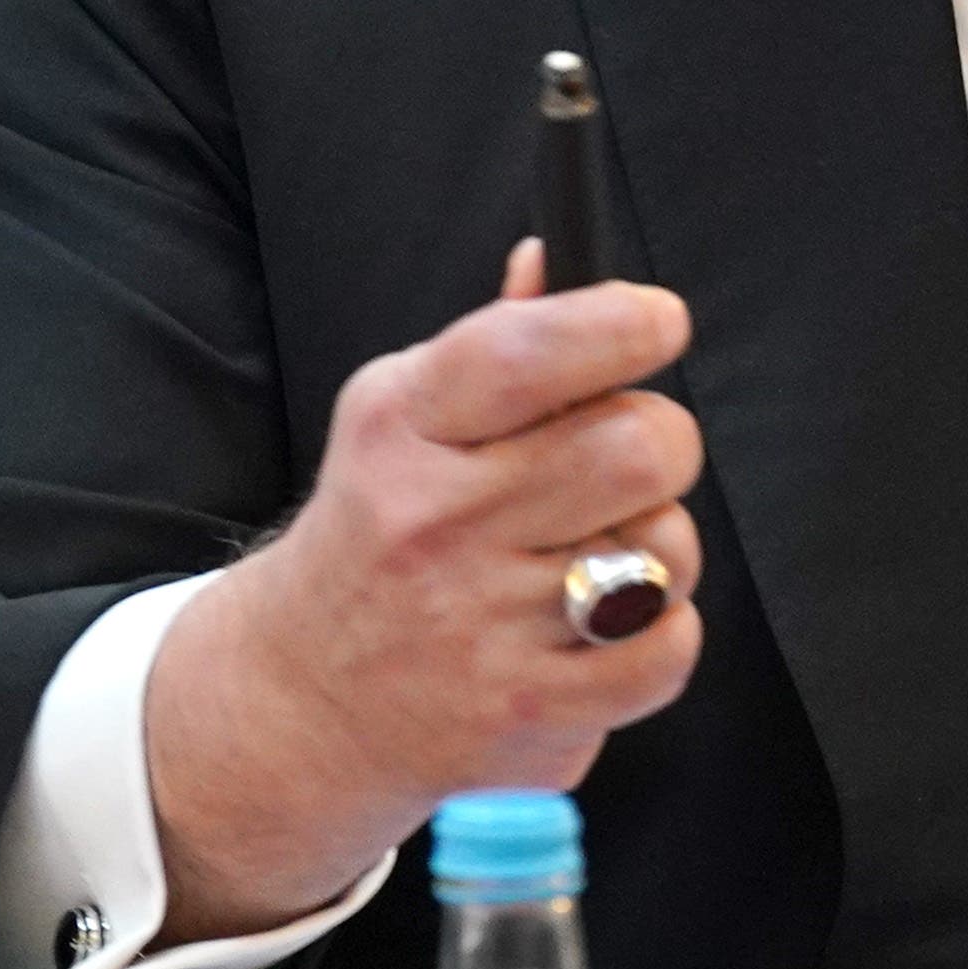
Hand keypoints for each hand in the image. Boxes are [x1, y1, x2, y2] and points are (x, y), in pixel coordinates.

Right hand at [136, 250, 703, 937]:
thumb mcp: (402, 419)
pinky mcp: (523, 710)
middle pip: (637, 446)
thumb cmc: (380, 535)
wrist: (300, 697)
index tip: (657, 322)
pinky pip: (667, 648)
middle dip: (661, 440)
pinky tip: (607, 625)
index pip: (529, 352)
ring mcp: (480, 624)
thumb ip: (496, 344)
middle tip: (630, 461)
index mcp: (404, 427)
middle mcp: (437, 522)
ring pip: (667, 549)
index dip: (622, 324)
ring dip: (659, 547)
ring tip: (596, 557)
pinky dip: (662, 632)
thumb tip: (556, 258)